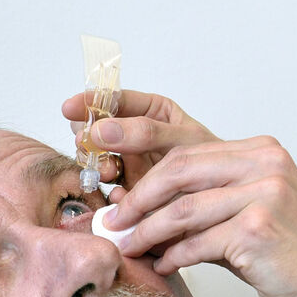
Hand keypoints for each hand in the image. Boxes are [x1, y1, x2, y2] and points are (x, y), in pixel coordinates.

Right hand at [61, 88, 217, 187]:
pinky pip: (108, 190)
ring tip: (108, 172)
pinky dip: (110, 194)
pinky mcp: (128, 191)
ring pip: (95, 159)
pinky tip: (121, 196)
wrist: (224, 198)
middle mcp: (133, 135)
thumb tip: (100, 129)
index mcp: (148, 111)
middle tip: (89, 145)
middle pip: (95, 128)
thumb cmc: (214, 162)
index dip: (90, 100)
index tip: (71, 107)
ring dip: (96, 165)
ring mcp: (128, 163)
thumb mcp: (184, 140)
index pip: (112, 99)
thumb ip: (145, 133)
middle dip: (88, 137)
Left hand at [100, 136, 296, 296]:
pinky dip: (175, 256)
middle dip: (137, 197)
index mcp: (260, 151)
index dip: (134, 144)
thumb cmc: (290, 256)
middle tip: (112, 220)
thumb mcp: (248, 214)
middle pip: (178, 168)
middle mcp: (266, 163)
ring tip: (128, 246)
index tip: (97, 146)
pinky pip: (198, 242)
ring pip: (183, 208)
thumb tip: (135, 206)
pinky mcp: (260, 229)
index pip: (183, 142)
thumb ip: (204, 202)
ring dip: (147, 231)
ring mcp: (266, 193)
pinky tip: (164, 266)